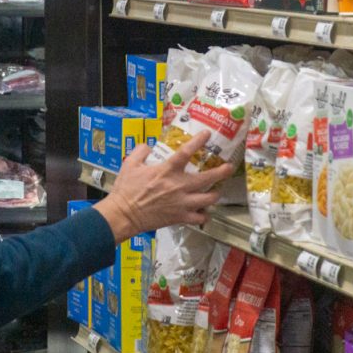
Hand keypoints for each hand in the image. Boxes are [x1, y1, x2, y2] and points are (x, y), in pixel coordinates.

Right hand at [94, 131, 233, 242]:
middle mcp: (179, 186)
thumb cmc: (126, 189)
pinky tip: (204, 211)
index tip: (207, 134)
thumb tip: (149, 146)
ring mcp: (182, 203)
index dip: (198, 141)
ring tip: (217, 190)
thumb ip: (141, 151)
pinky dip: (205, 215)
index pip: (186, 152)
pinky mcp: (180, 217)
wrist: (124, 214)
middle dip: (221, 172)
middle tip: (229, 167)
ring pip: (209, 199)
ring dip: (215, 194)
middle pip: (207, 178)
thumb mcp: (130, 164)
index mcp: (167, 171)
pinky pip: (200, 218)